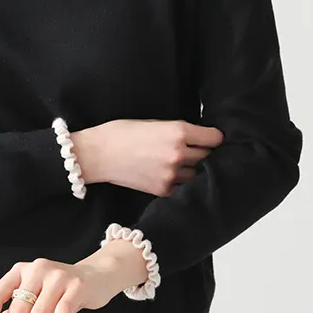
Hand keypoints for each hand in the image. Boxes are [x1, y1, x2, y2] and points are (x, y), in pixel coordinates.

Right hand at [75, 118, 223, 194]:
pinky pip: (182, 187)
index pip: (214, 138)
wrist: (98, 154)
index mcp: (178, 131)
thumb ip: (178, 131)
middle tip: (192, 151)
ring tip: (176, 164)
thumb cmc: (121, 133)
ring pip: (196, 173)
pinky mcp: (162, 189)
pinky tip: (167, 175)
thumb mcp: (154, 122)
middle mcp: (178, 153)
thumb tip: (198, 139)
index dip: (213, 138)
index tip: (211, 140)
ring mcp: (171, 174)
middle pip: (207, 156)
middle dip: (202, 153)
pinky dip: (178, 182)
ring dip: (190, 169)